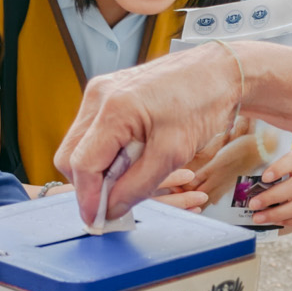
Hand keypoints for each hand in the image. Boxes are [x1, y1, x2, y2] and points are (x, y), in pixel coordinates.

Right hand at [56, 43, 243, 223]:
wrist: (219, 71)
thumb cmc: (203, 101)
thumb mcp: (173, 153)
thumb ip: (137, 185)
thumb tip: (111, 208)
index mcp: (113, 108)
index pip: (81, 164)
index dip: (88, 197)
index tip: (98, 219)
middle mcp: (99, 96)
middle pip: (71, 156)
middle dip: (91, 183)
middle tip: (116, 200)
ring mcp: (102, 93)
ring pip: (81, 146)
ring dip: (101, 169)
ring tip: (133, 175)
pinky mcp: (110, 95)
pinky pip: (96, 133)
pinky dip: (109, 152)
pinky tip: (134, 156)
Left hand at [242, 147, 291, 230]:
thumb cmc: (282, 176)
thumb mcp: (277, 168)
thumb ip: (267, 170)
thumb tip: (247, 181)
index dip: (280, 167)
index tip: (264, 178)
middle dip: (272, 197)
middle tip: (253, 204)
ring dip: (277, 213)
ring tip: (258, 217)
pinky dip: (290, 221)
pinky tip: (275, 221)